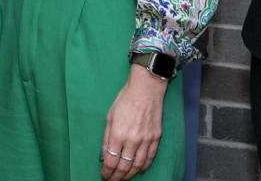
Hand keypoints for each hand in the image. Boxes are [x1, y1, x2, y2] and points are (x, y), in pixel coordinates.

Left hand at [100, 66, 166, 180]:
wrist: (146, 89)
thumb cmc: (125, 99)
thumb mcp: (110, 117)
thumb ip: (107, 138)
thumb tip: (104, 155)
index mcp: (118, 134)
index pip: (111, 161)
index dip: (107, 172)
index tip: (104, 175)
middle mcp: (133, 140)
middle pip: (124, 167)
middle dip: (117, 177)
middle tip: (112, 180)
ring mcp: (146, 140)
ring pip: (138, 165)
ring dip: (129, 175)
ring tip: (123, 178)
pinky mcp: (156, 138)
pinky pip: (150, 158)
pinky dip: (144, 167)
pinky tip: (138, 170)